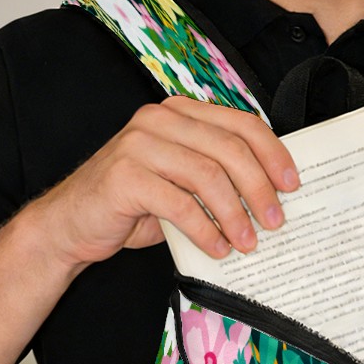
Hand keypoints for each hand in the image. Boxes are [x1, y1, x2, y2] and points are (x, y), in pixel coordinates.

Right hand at [29, 96, 298, 268]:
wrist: (71, 225)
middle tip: (275, 222)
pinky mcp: (124, 176)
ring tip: (248, 243)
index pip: (239, 124)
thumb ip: (215, 177)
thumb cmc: (132, 206)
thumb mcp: (180, 184)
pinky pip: (179, 204)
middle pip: (229, 149)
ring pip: (207, 176)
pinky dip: (205, 230)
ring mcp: (139, 145)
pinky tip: (217, 250)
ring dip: (235, 215)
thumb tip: (271, 198)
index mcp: (179, 113)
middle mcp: (159, 120)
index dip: (272, 153)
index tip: (292, 185)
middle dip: (259, 189)